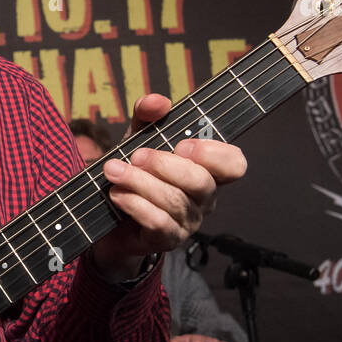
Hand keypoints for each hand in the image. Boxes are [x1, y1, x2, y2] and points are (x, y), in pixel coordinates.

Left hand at [92, 94, 246, 270]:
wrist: (106, 218)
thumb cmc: (134, 175)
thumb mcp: (138, 139)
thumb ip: (147, 116)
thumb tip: (157, 102)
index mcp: (206, 170)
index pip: (234, 164)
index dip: (214, 154)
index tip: (182, 144)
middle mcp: (203, 198)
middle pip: (201, 182)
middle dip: (165, 164)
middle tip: (136, 155)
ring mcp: (188, 222)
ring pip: (174, 201)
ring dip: (140, 182)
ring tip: (113, 171)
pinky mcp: (167, 239)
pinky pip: (158, 222)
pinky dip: (135, 204)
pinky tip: (117, 194)